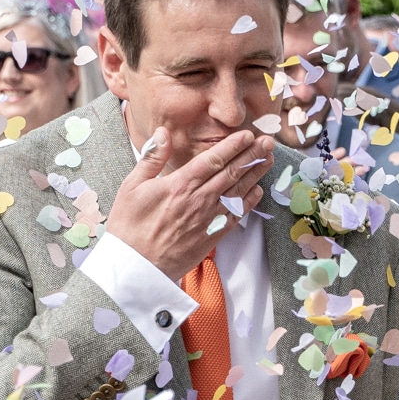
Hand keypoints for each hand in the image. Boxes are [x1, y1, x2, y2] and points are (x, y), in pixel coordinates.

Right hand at [105, 127, 274, 285]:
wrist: (136, 267)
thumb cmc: (129, 226)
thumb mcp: (131, 186)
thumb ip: (152, 157)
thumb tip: (163, 132)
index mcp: (180, 185)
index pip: (213, 159)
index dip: (233, 145)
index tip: (247, 134)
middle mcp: (199, 200)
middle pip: (232, 172)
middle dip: (252, 154)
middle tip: (268, 141)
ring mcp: (208, 218)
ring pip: (238, 191)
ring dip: (256, 174)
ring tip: (269, 158)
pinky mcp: (212, 236)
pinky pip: (236, 215)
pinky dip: (249, 201)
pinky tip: (258, 191)